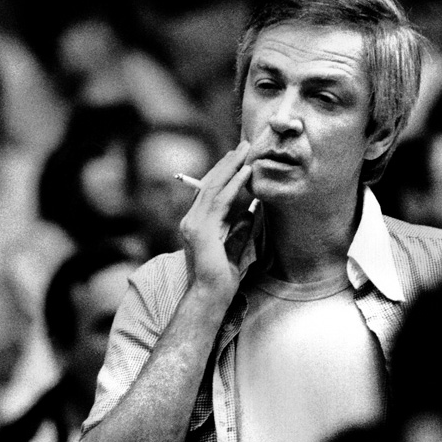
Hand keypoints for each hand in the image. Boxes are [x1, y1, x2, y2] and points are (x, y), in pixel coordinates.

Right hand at [179, 140, 253, 300]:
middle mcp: (191, 220)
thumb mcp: (235, 246)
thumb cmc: (222, 278)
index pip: (210, 192)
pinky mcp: (202, 230)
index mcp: (197, 224)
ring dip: (231, 167)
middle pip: (209, 184)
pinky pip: (220, 200)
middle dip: (227, 163)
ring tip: (245, 152)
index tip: (240, 159)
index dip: (225, 173)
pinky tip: (245, 172)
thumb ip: (239, 229)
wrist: (211, 296)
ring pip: (213, 187)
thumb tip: (250, 210)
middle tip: (243, 146)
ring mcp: (193, 224)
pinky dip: (234, 184)